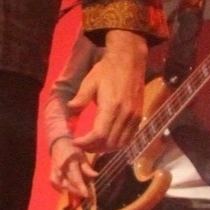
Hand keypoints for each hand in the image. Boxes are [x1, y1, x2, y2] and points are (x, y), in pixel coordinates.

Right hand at [49, 136, 95, 200]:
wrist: (59, 143)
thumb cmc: (73, 149)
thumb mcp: (82, 156)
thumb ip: (87, 167)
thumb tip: (95, 175)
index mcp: (70, 163)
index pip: (76, 179)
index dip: (81, 188)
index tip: (87, 195)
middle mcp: (61, 168)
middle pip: (68, 184)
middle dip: (76, 192)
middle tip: (85, 196)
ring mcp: (55, 170)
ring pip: (60, 185)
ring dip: (68, 191)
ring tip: (76, 195)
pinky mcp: (51, 171)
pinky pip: (53, 182)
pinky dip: (58, 188)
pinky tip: (64, 192)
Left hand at [71, 30, 146, 154]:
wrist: (129, 61)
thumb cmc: (107, 70)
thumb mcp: (89, 82)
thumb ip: (80, 98)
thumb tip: (70, 110)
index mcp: (111, 106)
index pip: (99, 134)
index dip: (86, 143)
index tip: (75, 142)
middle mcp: (125, 114)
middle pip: (110, 142)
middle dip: (94, 148)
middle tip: (81, 146)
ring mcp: (134, 117)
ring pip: (121, 143)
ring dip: (106, 148)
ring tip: (92, 146)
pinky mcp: (139, 116)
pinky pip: (129, 137)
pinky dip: (118, 144)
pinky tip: (107, 141)